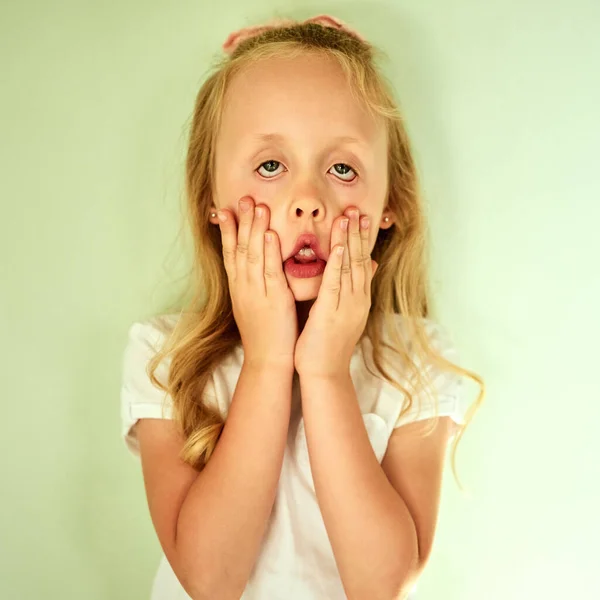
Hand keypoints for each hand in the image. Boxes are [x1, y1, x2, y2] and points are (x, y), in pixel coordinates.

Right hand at [218, 196, 297, 369]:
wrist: (267, 360)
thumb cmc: (265, 333)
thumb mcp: (254, 304)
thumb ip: (254, 284)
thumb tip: (256, 266)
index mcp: (239, 288)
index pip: (230, 253)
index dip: (227, 230)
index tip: (224, 209)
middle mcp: (243, 287)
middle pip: (239, 249)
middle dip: (240, 222)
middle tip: (243, 197)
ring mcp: (256, 293)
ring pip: (252, 256)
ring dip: (254, 229)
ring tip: (257, 206)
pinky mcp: (273, 300)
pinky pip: (270, 272)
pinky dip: (269, 252)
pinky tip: (270, 235)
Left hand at [294, 208, 376, 377]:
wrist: (324, 373)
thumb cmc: (328, 344)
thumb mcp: (343, 313)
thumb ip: (353, 289)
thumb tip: (367, 265)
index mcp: (358, 298)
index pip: (361, 262)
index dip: (361, 239)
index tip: (360, 216)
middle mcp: (357, 299)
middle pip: (359, 259)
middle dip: (358, 233)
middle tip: (357, 208)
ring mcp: (347, 305)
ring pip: (350, 267)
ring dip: (349, 240)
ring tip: (349, 216)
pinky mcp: (332, 312)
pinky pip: (336, 284)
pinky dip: (338, 264)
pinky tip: (339, 246)